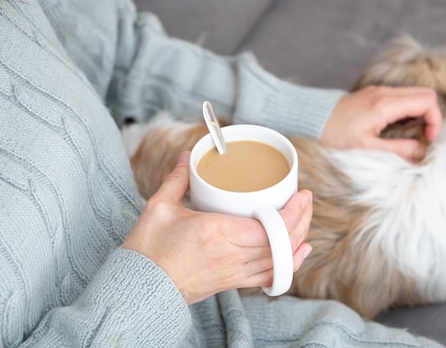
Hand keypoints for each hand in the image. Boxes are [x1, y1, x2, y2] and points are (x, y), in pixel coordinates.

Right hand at [122, 151, 312, 304]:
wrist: (138, 288)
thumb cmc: (147, 250)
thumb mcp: (160, 207)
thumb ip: (178, 179)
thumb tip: (190, 157)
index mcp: (217, 233)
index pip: (270, 227)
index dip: (293, 212)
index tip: (301, 194)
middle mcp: (231, 255)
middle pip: (281, 242)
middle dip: (301, 219)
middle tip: (306, 199)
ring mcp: (233, 272)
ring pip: (279, 259)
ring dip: (298, 239)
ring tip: (304, 218)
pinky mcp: (230, 282)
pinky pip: (268, 277)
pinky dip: (288, 264)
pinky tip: (299, 252)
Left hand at [321, 85, 441, 158]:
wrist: (312, 119)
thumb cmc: (335, 135)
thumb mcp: (367, 148)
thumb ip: (397, 148)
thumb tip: (420, 150)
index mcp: (385, 104)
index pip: (427, 101)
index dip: (435, 121)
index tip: (427, 139)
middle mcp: (384, 93)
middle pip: (426, 94)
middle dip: (431, 116)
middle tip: (421, 137)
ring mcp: (379, 91)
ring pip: (414, 95)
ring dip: (419, 114)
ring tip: (407, 135)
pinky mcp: (374, 94)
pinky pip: (401, 97)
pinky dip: (407, 111)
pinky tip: (396, 128)